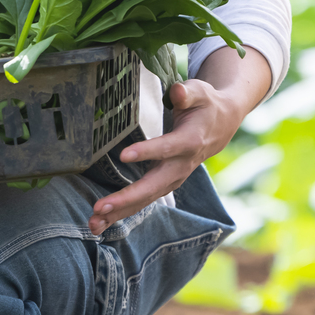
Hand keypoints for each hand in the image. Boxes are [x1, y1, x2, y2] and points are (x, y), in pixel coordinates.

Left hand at [89, 79, 244, 233]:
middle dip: (126, 198)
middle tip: (100, 206)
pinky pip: (142, 202)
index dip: (147, 152)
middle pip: (153, 186)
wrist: (221, 126)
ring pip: (145, 200)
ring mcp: (172, 179)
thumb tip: (177, 93)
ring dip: (119, 213)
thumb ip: (187, 93)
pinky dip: (121, 214)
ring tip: (94, 222)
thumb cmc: (205, 105)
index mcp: (189, 141)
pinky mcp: (163, 185)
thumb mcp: (200, 92)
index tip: (123, 155)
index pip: (166, 148)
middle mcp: (180, 166)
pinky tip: (100, 222)